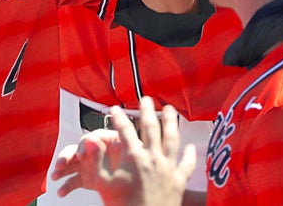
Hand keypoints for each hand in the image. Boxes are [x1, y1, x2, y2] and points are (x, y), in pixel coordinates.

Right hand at [51, 97, 195, 205]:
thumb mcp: (102, 183)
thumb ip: (96, 159)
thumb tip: (91, 140)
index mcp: (133, 157)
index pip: (124, 130)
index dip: (118, 117)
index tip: (115, 108)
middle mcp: (153, 158)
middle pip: (151, 128)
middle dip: (148, 111)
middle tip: (146, 99)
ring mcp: (168, 168)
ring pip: (172, 139)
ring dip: (171, 122)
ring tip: (170, 109)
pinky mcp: (179, 181)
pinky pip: (187, 164)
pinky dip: (190, 155)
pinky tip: (191, 147)